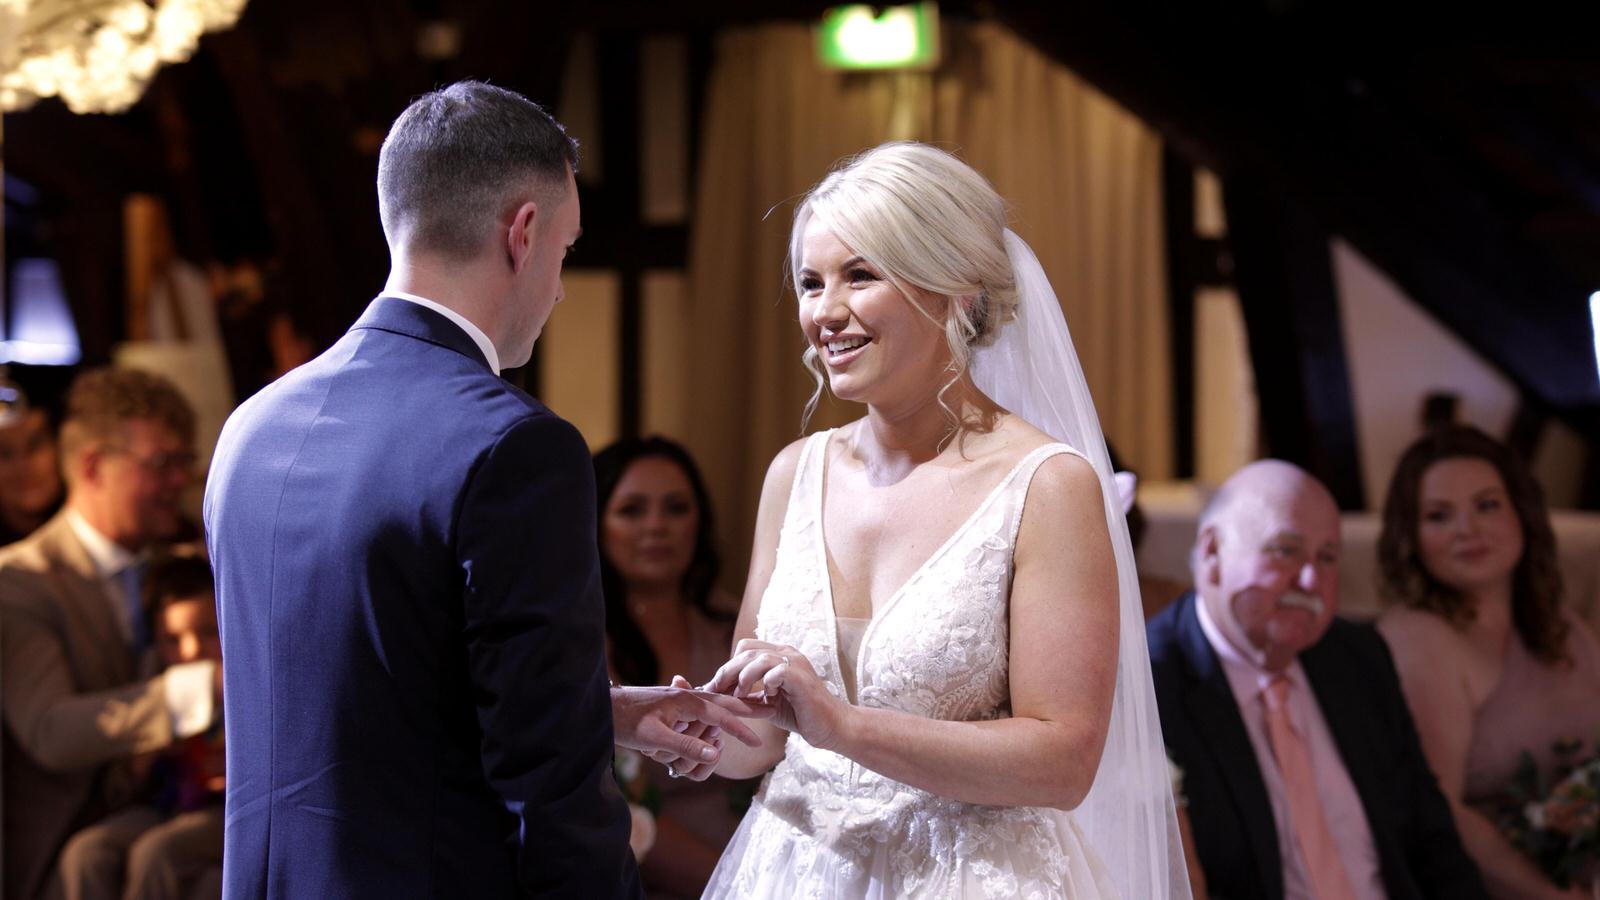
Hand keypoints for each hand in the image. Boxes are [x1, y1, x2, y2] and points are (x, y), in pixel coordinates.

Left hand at [610, 682, 769, 779]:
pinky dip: (717, 707)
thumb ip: (686, 745)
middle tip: (771, 705)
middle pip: (726, 701)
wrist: (604, 706)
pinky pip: (702, 705)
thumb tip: (716, 752)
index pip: (722, 716)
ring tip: (754, 706)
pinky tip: (720, 712)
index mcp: (687, 702)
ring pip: (715, 701)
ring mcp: (680, 697)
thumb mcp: (654, 738)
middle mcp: (687, 696)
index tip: (759, 741)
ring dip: (734, 705)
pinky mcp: (673, 702)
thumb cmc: (625, 722)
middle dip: (748, 706)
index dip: (741, 729)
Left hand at [703, 640, 846, 750]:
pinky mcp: (802, 678)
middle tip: (717, 692)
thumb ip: (747, 694)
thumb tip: (717, 694)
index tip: (715, 687)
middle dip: (727, 672)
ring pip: (758, 658)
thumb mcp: (765, 702)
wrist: (830, 727)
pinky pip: (777, 672)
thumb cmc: (798, 714)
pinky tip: (766, 697)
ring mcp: (796, 663)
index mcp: (779, 655)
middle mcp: (787, 653)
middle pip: (747, 651)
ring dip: (743, 678)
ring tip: (739, 696)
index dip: (728, 666)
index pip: (745, 648)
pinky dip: (766, 683)